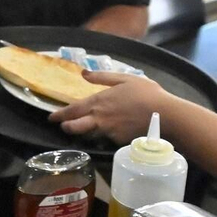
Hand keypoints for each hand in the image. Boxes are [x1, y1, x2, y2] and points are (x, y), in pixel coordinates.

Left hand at [49, 72, 171, 143]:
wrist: (164, 116)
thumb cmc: (146, 93)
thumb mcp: (124, 78)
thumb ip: (103, 77)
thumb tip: (84, 74)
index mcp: (99, 102)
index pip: (73, 110)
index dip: (60, 115)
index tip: (52, 118)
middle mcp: (99, 119)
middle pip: (75, 127)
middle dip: (66, 127)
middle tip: (62, 126)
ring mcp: (108, 132)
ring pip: (89, 135)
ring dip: (83, 132)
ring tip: (83, 129)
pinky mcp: (118, 142)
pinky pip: (105, 139)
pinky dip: (103, 136)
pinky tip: (107, 133)